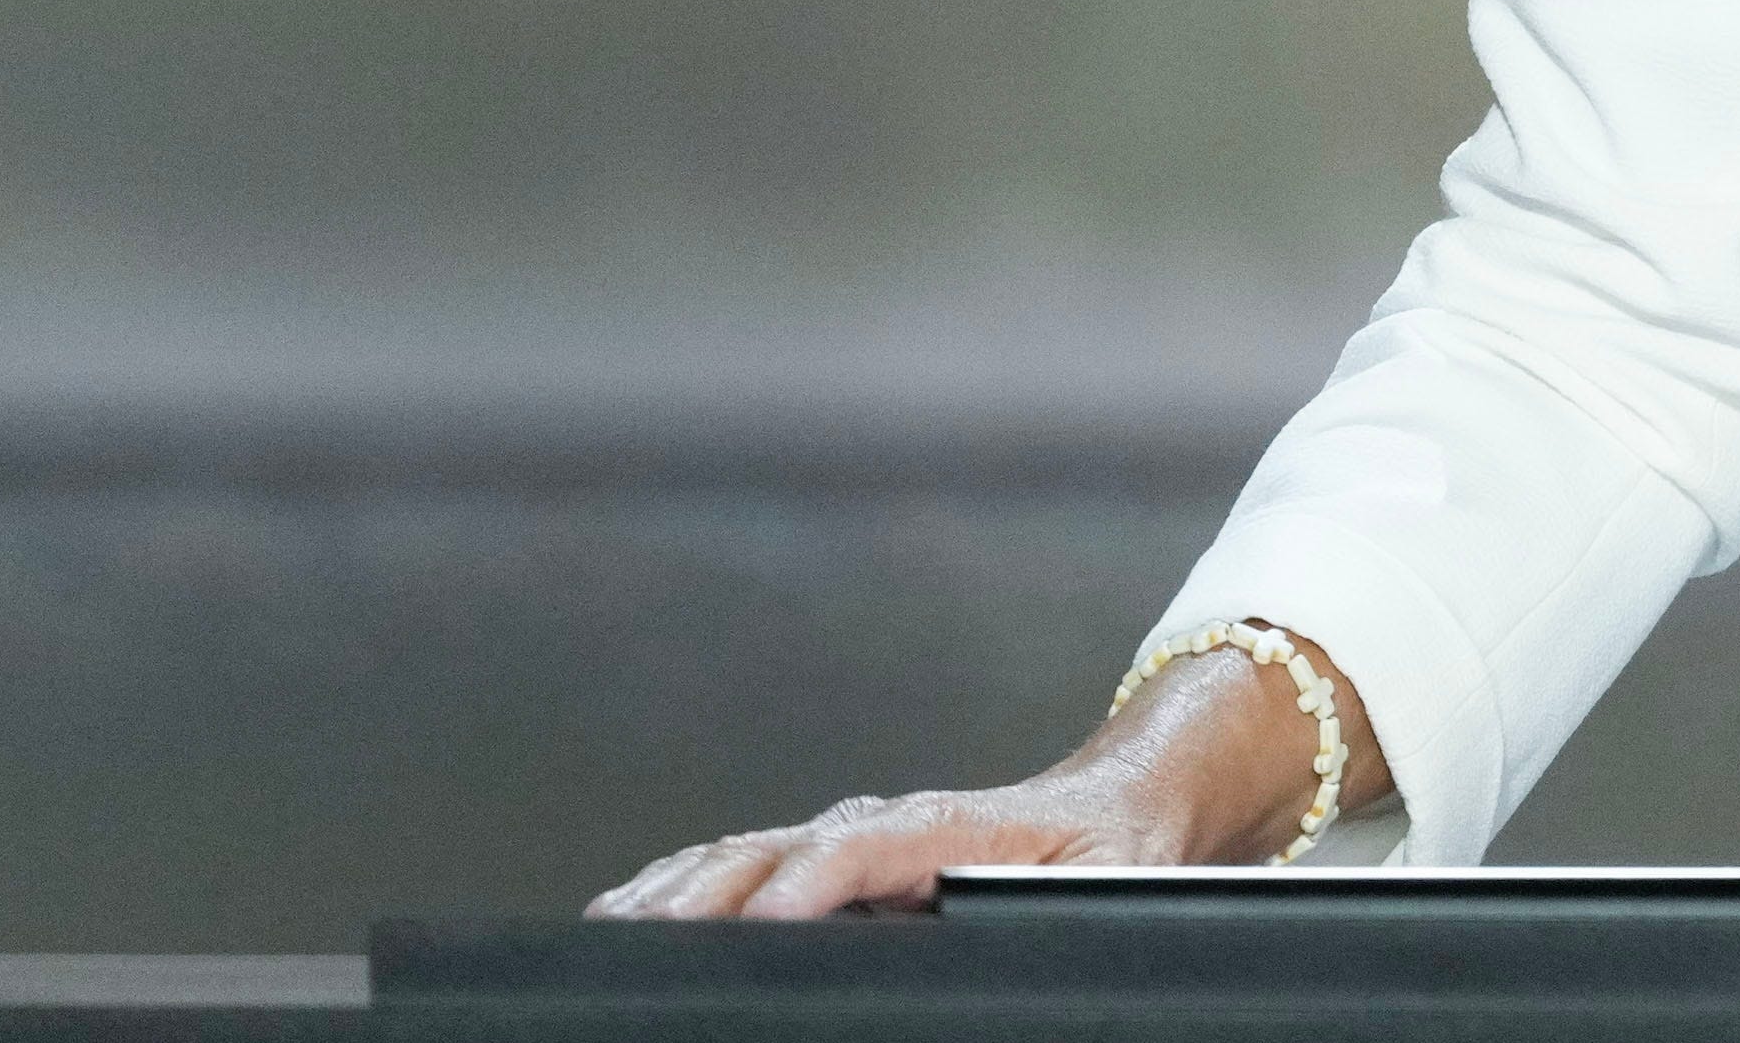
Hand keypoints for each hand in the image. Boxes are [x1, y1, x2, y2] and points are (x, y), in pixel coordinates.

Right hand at [585, 643, 1367, 917]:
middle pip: (775, 850)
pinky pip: (749, 868)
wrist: (1130, 800)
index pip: (862, 846)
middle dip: (702, 891)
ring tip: (609, 929)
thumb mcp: (1122, 882)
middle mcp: (889, 826)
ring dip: (676, 888)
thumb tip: (1031, 931)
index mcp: (955, 826)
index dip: (807, 882)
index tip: (761, 923)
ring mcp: (856, 843)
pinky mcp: (841, 868)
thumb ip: (1071, 910)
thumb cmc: (1125, 850)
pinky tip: (636, 913)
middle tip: (636, 939)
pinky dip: (686, 887)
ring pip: (746, 856)